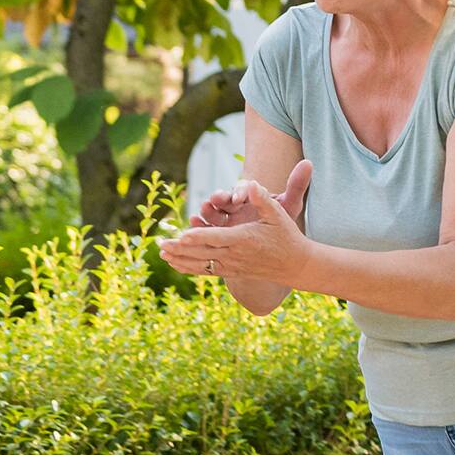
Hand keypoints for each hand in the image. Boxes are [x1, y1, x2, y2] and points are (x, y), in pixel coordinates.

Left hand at [158, 159, 312, 282]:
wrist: (294, 265)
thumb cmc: (286, 235)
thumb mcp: (277, 214)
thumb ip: (262, 199)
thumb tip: (251, 183)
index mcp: (243, 239)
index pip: (215, 238)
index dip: (197, 237)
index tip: (180, 236)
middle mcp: (234, 254)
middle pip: (202, 252)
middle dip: (179, 249)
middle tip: (160, 244)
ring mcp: (230, 265)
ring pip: (200, 264)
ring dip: (179, 259)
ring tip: (161, 254)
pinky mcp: (229, 271)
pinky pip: (205, 271)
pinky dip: (188, 268)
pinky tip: (174, 264)